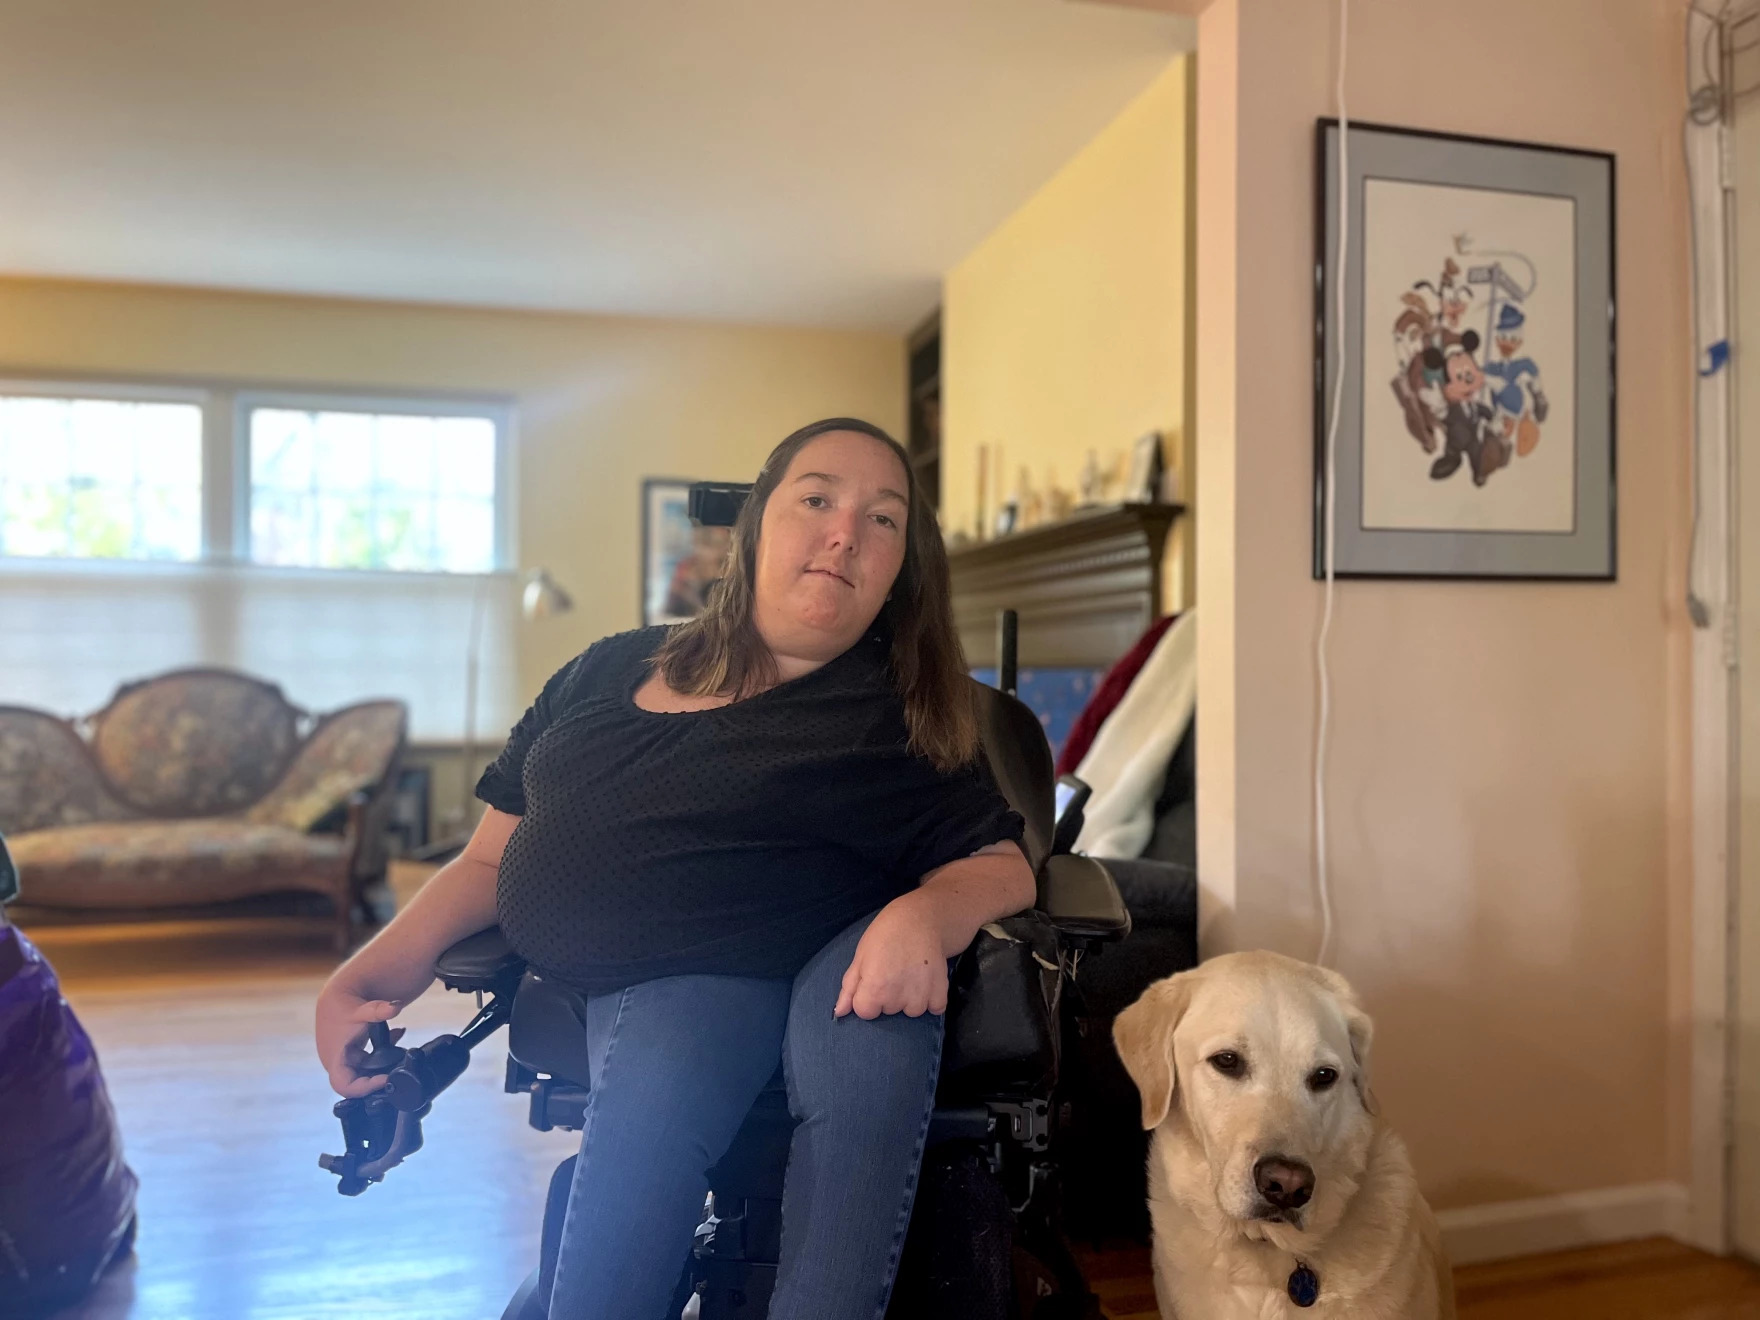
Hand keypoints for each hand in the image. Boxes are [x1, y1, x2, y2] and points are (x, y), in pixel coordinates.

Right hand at [315, 986, 407, 1097]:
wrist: (337, 994)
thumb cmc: (343, 1005)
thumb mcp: (361, 1009)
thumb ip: (378, 1010)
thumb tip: (396, 1006)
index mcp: (335, 1059)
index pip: (345, 1086)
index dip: (364, 1088)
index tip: (385, 1079)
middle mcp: (339, 1063)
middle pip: (359, 1082)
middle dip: (379, 1079)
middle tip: (399, 1071)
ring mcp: (347, 1058)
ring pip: (367, 1071)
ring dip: (384, 1065)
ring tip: (402, 1056)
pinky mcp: (355, 1052)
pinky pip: (371, 1059)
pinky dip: (385, 1051)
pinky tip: (398, 1035)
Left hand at [835, 893, 948, 1019]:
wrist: (920, 917)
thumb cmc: (885, 933)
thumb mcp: (861, 955)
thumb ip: (849, 987)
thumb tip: (839, 1013)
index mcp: (873, 988)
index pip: (865, 1012)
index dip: (867, 996)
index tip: (874, 979)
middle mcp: (896, 998)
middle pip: (889, 1011)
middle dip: (889, 996)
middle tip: (895, 970)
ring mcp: (920, 997)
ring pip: (911, 1012)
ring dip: (911, 999)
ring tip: (911, 974)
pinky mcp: (940, 993)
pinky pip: (935, 1008)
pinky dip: (932, 999)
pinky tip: (927, 980)